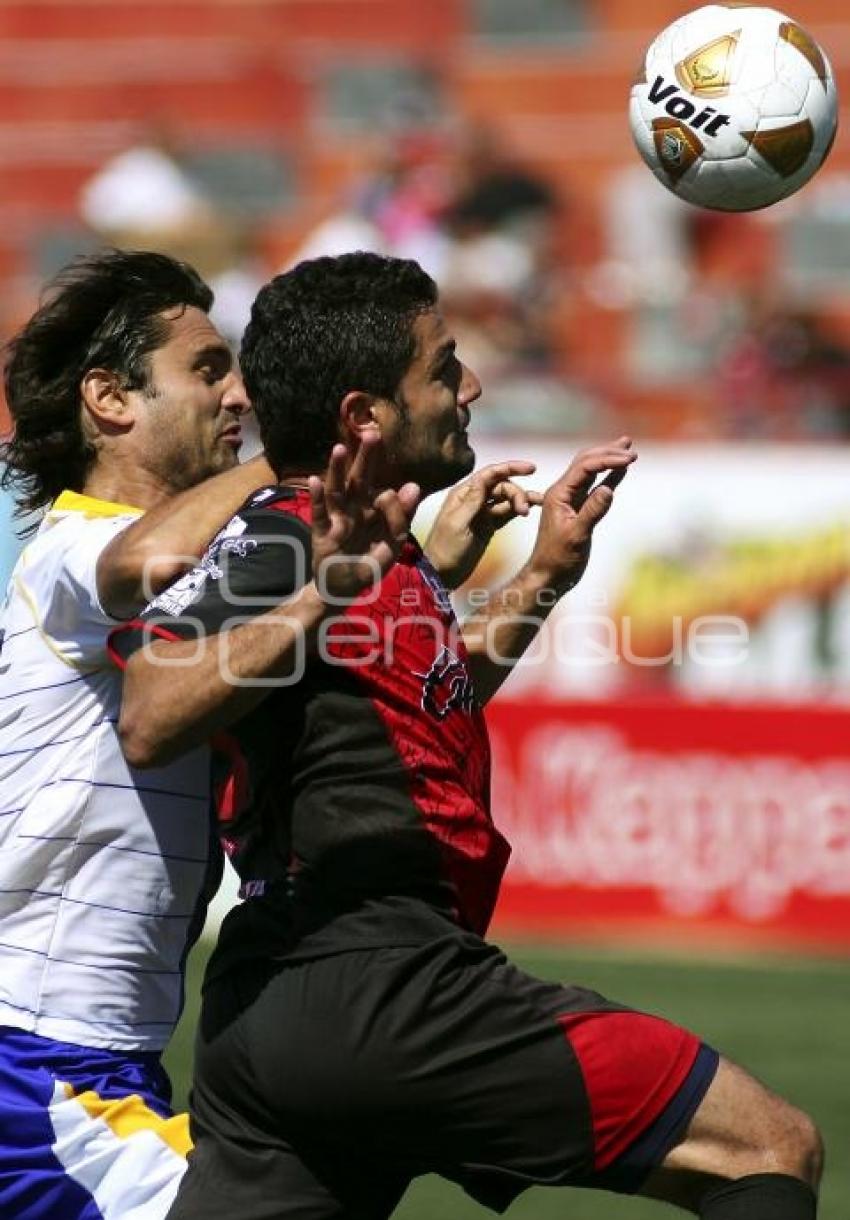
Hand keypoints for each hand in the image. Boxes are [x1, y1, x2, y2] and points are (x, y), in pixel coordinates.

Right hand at [308, 436, 419, 600]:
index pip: (384, 496)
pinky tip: (315, 481)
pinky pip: (318, 514)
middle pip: (359, 480)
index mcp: (373, 512)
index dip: (391, 498)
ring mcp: (336, 519)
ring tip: (339, 449)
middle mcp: (354, 510)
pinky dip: (316, 498)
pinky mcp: (321, 533)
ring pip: (337, 491)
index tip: (392, 500)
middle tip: (371, 434)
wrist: (342, 590)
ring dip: (337, 470)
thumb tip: (414, 485)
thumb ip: (402, 518)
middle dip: (365, 459)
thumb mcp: (391, 546)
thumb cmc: (367, 565)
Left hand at [424, 461, 543, 588]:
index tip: (531, 469)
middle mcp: (473, 499)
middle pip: (501, 486)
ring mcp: (482, 512)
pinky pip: (506, 512)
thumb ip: (473, 501)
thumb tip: (486, 478)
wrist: (442, 574)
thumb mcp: (458, 524)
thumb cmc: (445, 549)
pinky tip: (529, 511)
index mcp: (463, 494)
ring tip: (529, 511)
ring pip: (506, 498)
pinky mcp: (489, 525)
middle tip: (524, 510)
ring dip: (520, 501)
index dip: (511, 468)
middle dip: (516, 493)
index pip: (490, 474)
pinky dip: (518, 510)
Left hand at [526, 437, 635, 594]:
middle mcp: (563, 492)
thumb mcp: (576, 536)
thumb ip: (592, 512)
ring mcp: (571, 500)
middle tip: (630, 445)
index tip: (629, 459)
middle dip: (608, 452)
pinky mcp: (578, 510)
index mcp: (558, 494)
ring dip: (608, 459)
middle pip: (586, 462)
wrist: (548, 575)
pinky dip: (609, 477)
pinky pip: (595, 488)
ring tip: (627, 448)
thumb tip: (609, 489)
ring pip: (591, 472)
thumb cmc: (558, 559)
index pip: (585, 467)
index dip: (607, 459)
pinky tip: (621, 471)